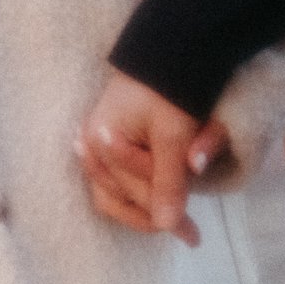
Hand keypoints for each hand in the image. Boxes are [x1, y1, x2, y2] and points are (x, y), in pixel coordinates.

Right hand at [76, 72, 227, 246]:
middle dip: (154, 214)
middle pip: (118, 199)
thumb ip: (171, 180)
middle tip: (191, 233)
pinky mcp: (103, 142)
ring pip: (112, 195)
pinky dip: (134, 195)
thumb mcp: (175, 135)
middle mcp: (90, 145)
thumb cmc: (170, 88)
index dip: (167, 214)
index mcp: (102, 141)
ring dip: (142, 208)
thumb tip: (168, 226)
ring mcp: (93, 144)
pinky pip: (113, 182)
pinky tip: (153, 206)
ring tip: (176, 224)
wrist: (166, 47)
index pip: (136, 192)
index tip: (195, 236)